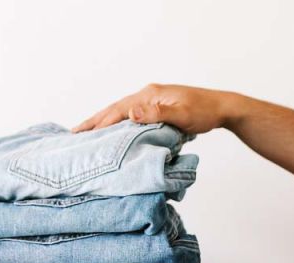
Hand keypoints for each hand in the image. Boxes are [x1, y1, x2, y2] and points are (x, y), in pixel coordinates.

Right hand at [72, 83, 239, 133]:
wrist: (222, 108)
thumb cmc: (204, 112)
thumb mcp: (181, 114)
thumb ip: (156, 113)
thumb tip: (130, 112)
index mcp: (149, 95)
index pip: (117, 111)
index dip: (98, 124)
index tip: (81, 136)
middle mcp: (146, 95)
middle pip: (112, 110)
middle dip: (92, 123)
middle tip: (71, 135)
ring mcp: (149, 101)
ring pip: (118, 113)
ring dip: (100, 124)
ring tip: (83, 135)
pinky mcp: (153, 108)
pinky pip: (127, 117)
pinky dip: (113, 125)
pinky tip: (108, 134)